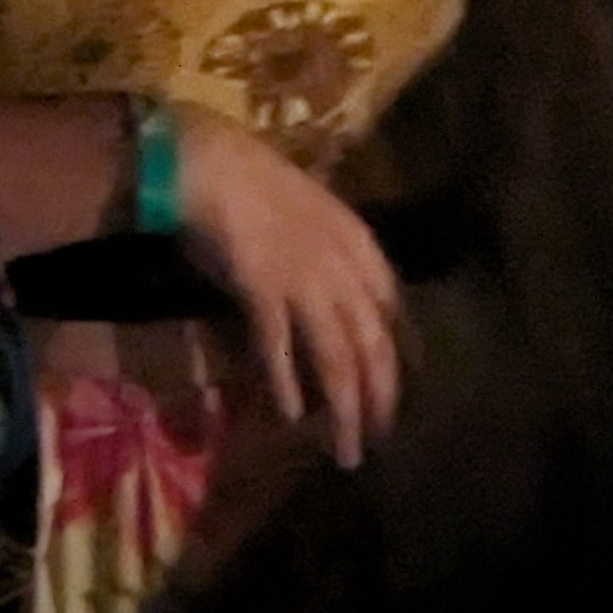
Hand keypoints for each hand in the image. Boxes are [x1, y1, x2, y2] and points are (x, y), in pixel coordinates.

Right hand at [175, 106, 401, 467]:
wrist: (212, 161)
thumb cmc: (254, 181)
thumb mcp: (309, 213)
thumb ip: (327, 252)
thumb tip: (333, 298)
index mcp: (357, 242)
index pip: (392, 308)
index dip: (399, 353)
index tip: (396, 387)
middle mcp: (341, 264)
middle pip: (372, 343)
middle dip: (379, 396)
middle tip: (377, 438)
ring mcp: (304, 279)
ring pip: (338, 356)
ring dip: (344, 409)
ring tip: (345, 450)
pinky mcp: (263, 289)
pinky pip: (280, 346)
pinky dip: (287, 382)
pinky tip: (291, 414)